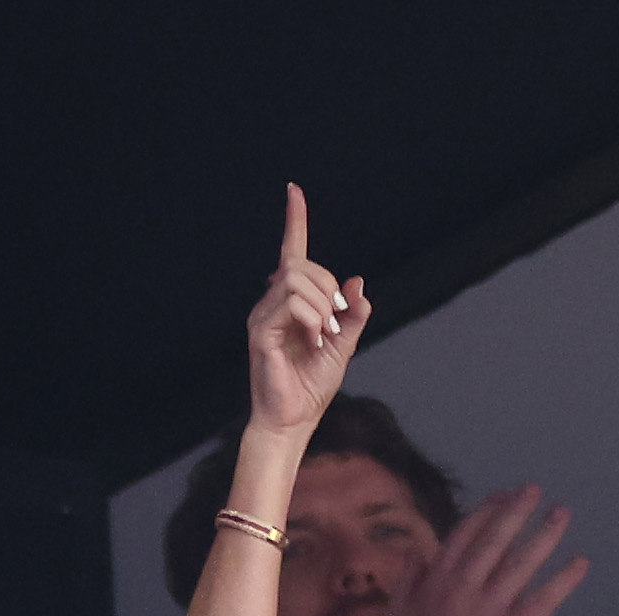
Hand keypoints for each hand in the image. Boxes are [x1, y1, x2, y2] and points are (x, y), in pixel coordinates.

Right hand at [247, 185, 370, 439]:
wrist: (294, 421)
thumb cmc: (311, 387)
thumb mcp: (344, 345)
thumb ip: (352, 315)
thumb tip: (358, 282)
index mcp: (291, 303)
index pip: (291, 253)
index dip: (294, 221)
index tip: (294, 190)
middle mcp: (271, 303)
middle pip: (302, 265)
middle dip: (329, 287)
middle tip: (338, 320)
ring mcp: (262, 316)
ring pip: (296, 279)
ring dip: (323, 303)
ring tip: (324, 334)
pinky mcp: (260, 331)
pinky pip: (291, 302)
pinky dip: (313, 317)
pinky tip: (315, 339)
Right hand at [377, 486, 589, 615]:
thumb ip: (408, 581)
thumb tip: (416, 548)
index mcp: (434, 584)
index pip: (462, 537)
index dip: (484, 513)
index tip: (500, 496)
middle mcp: (461, 589)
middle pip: (494, 540)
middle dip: (516, 511)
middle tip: (535, 490)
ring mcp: (486, 611)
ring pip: (522, 562)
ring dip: (545, 534)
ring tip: (562, 514)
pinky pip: (544, 599)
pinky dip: (564, 580)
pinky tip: (581, 564)